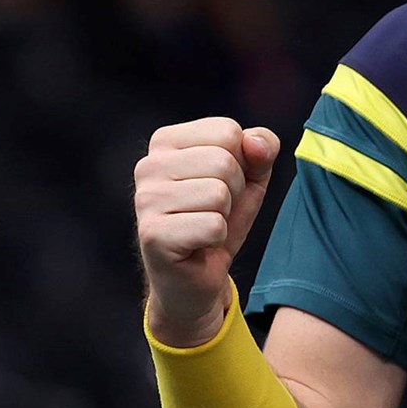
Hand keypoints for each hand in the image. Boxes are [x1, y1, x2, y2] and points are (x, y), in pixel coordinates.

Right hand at [134, 117, 281, 347]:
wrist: (196, 277)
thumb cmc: (220, 218)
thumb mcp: (251, 177)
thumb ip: (261, 149)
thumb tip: (253, 142)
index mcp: (166, 141)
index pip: (227, 131)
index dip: (242, 162)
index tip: (224, 185)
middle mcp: (148, 165)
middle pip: (224, 161)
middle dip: (235, 191)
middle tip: (215, 211)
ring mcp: (145, 200)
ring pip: (219, 193)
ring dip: (224, 216)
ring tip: (205, 227)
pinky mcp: (151, 234)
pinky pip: (213, 226)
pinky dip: (217, 239)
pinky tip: (198, 245)